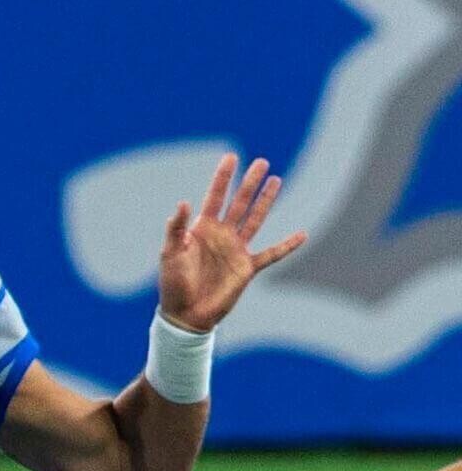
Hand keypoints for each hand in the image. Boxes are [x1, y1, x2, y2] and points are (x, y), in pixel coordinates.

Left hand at [158, 154, 306, 331]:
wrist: (186, 313)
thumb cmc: (173, 283)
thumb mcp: (169, 253)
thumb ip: (175, 229)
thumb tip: (183, 203)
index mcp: (202, 229)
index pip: (215, 197)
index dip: (222, 178)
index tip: (231, 157)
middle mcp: (222, 235)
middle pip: (239, 203)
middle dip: (249, 183)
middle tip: (261, 162)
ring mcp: (236, 250)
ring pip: (255, 219)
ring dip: (265, 201)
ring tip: (276, 179)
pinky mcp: (247, 268)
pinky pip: (271, 254)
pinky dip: (287, 246)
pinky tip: (301, 235)